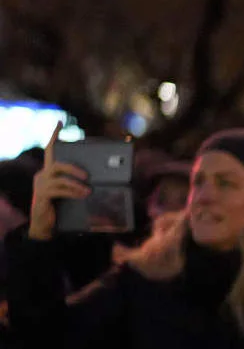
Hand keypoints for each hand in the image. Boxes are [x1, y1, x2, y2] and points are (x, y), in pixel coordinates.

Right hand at [28, 123, 90, 241]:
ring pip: (58, 177)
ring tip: (89, 190)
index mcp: (49, 172)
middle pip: (56, 162)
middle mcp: (42, 175)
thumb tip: (97, 183)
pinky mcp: (42, 195)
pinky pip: (58, 190)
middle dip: (74, 167)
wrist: (45, 227)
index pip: (50, 150)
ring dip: (76, 183)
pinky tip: (82, 195)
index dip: (55, 136)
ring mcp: (40, 185)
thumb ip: (77, 186)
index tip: (60, 122)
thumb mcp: (69, 195)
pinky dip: (72, 192)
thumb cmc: (60, 209)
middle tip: (88, 175)